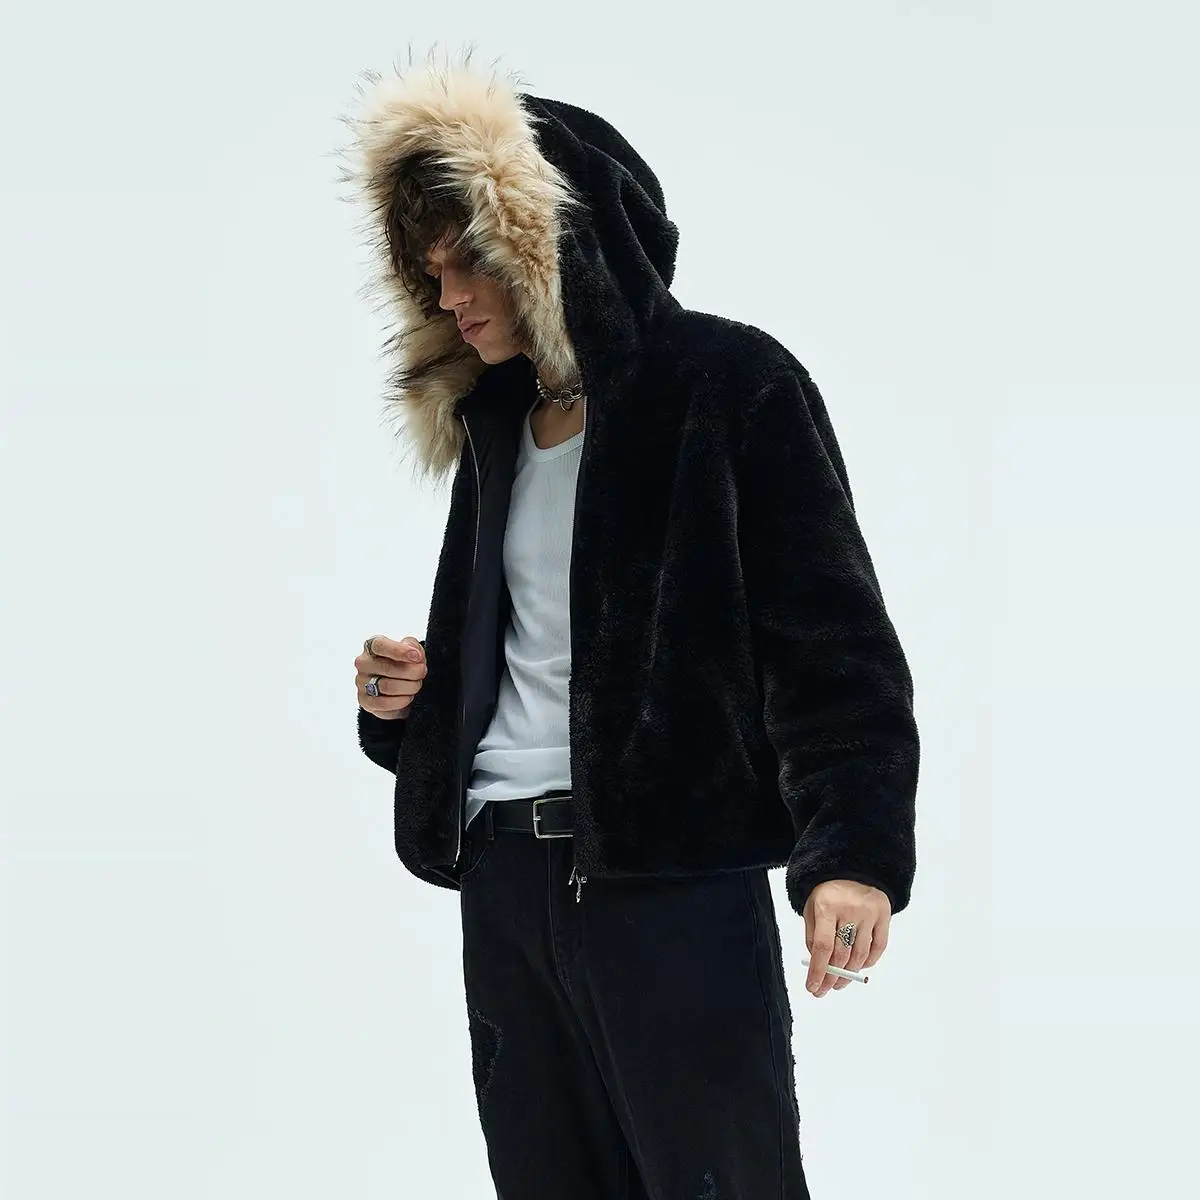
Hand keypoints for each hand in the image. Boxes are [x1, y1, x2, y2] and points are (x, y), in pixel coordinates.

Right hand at [355, 634, 426, 719]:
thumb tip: (414, 654)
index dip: (400, 651)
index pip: (380, 645)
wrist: (398, 685)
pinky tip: (407, 698)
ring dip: (409, 687)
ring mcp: (361, 683)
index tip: (417, 657)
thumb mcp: (411, 649)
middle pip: (389, 668)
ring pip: (388, 687)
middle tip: (422, 673)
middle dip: (412, 672)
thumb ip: (413, 646)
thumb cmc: (404, 663)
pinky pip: (384, 704)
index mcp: (372, 646)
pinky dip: (401, 702)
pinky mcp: (364, 701)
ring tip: (416, 686)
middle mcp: (363, 664)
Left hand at [802, 880, 890, 996]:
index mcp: (826, 906)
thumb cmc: (828, 892)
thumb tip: (818, 966)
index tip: (813, 988)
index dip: (818, 971)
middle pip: (842, 954)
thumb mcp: (812, 907)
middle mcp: (849, 909)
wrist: (852, 867)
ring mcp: (869, 912)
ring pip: (860, 954)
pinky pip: (878, 947)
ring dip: (849, 974)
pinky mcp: (883, 914)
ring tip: (839, 983)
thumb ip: (813, 936)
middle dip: (832, 977)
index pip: (822, 947)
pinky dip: (868, 962)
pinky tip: (858, 968)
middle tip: (825, 989)